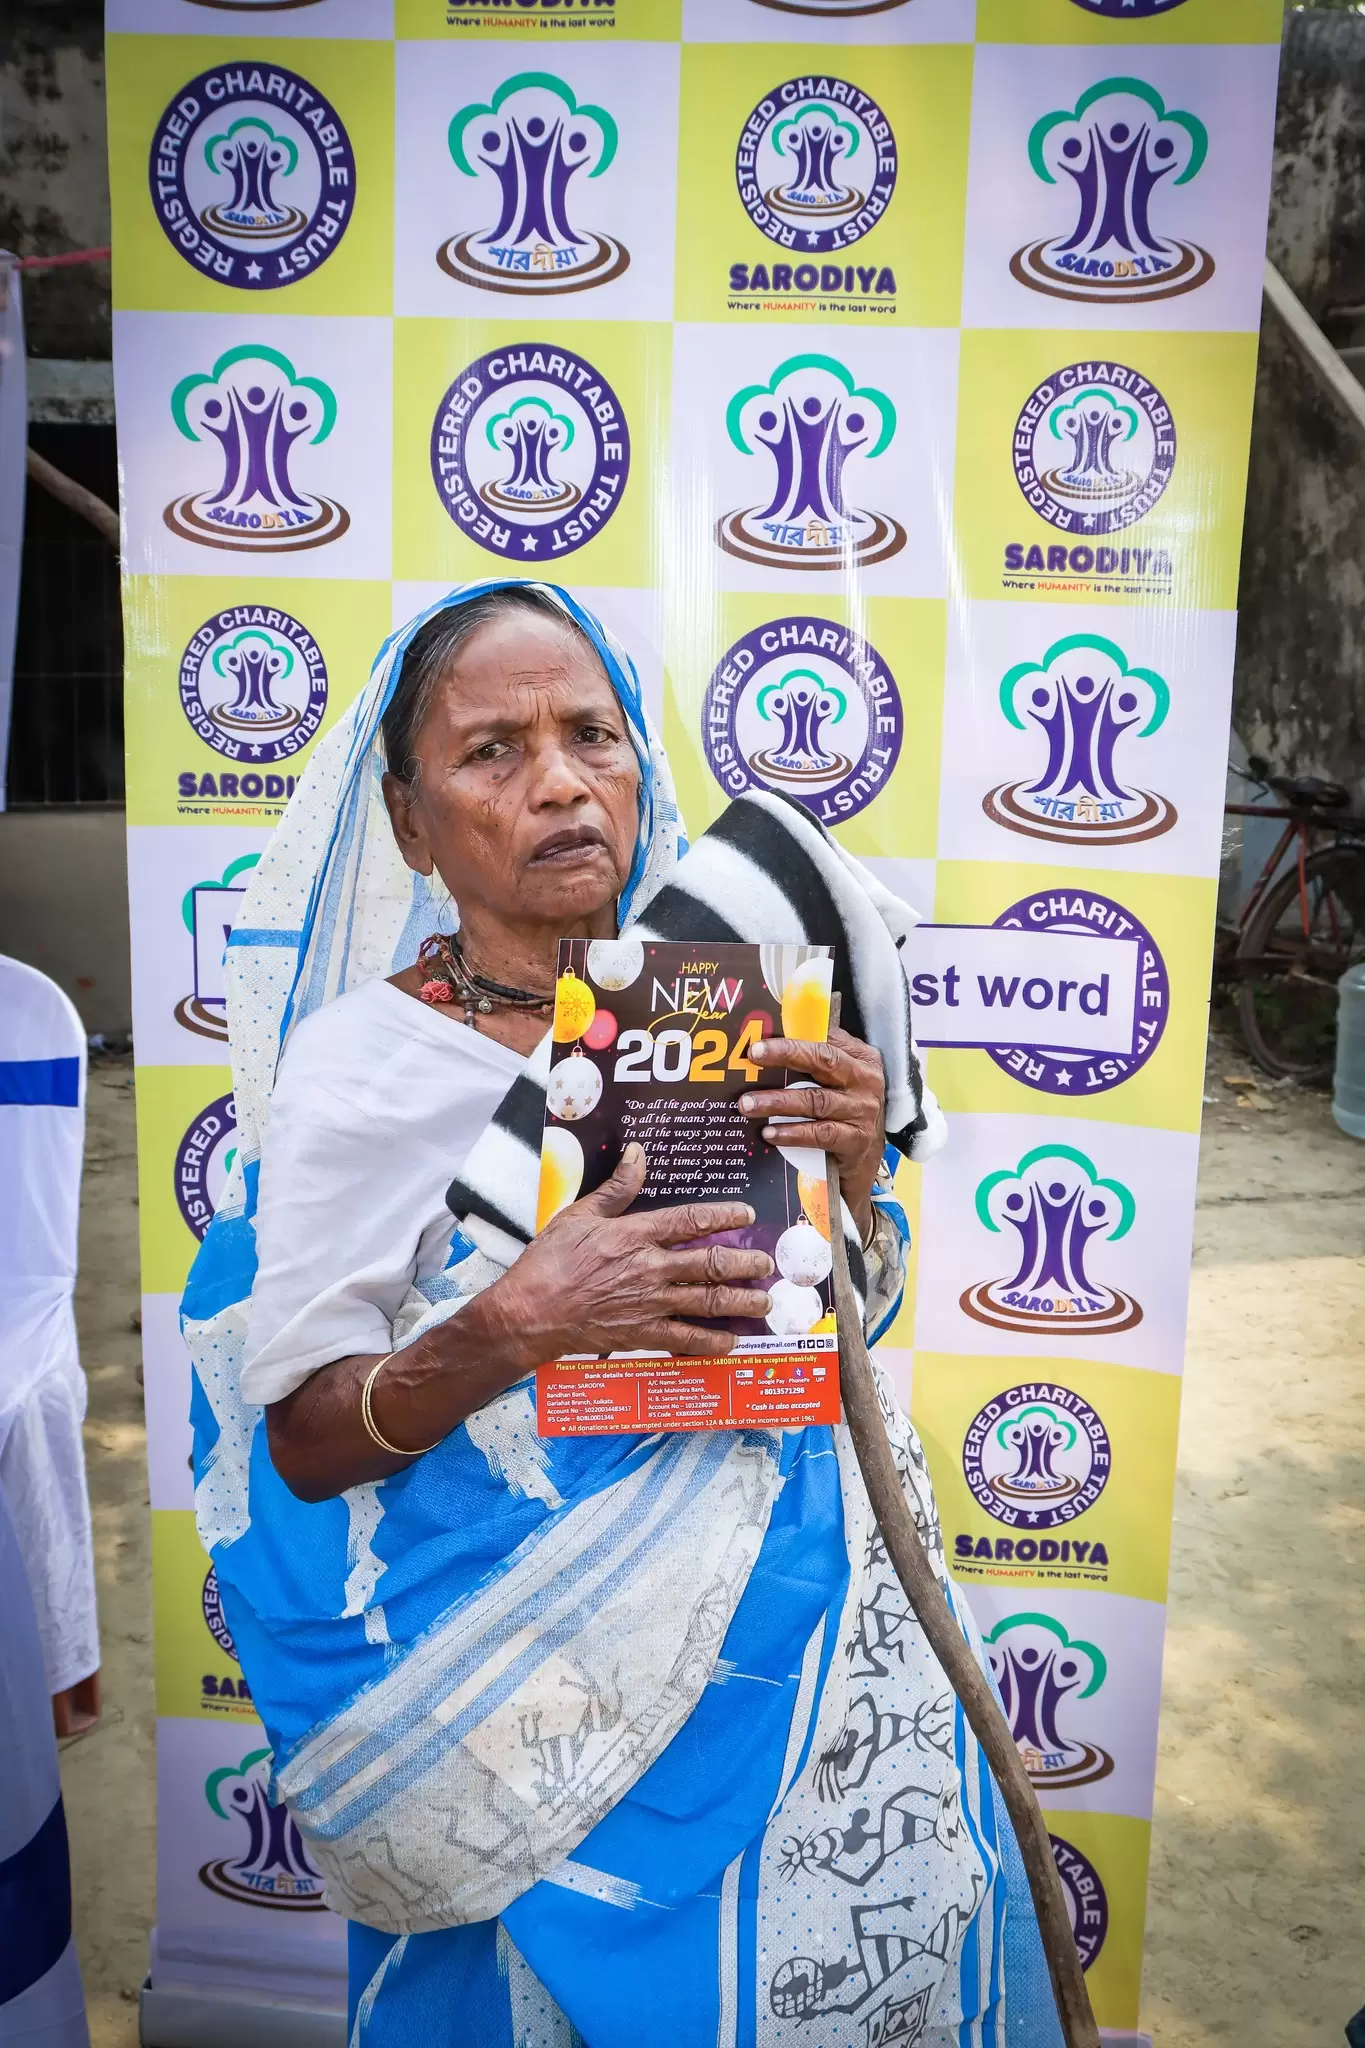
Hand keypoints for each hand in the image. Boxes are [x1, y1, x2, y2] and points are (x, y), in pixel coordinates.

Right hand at [485, 1144, 773, 1364]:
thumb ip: (616, 1187)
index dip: (723, 1215)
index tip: (745, 1214)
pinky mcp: (641, 1333)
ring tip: (762, 1302)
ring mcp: (648, 1303)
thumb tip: (638, 1153)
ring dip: (740, 1302)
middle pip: (711, 1264)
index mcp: (635, 1234)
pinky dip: (711, 1341)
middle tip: (765, 1264)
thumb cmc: (548, 1261)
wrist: (528, 1312)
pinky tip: (730, 1341)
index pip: (690, 1220)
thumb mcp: (578, 1214)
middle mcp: (649, 1267)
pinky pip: (685, 1338)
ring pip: (707, 1301)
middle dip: (745, 1264)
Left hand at [737, 1025, 886, 1242]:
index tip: (761, 1037)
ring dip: (777, 1101)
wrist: (866, 1160)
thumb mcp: (836, 1082)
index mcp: (860, 1057)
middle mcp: (866, 1080)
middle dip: (786, 1054)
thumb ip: (812, 1063)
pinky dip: (792, 1133)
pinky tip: (769, 1132)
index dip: (793, 1036)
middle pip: (824, 1060)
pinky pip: (820, 1134)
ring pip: (816, 1100)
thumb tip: (764, 1048)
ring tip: (747, 1104)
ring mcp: (863, 1110)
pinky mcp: (856, 1140)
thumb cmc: (843, 1112)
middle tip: (754, 1054)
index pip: (825, 1038)